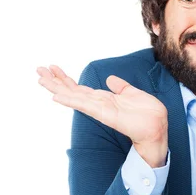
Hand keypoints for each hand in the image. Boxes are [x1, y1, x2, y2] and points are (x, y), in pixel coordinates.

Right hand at [36, 65, 167, 144]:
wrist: (157, 126)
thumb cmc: (147, 113)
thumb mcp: (133, 93)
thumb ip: (120, 87)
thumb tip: (110, 79)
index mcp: (104, 99)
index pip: (80, 88)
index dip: (66, 79)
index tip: (52, 68)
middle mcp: (98, 104)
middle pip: (72, 91)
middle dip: (55, 81)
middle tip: (38, 70)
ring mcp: (99, 109)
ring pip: (73, 97)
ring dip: (57, 88)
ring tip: (40, 79)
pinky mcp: (104, 114)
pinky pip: (84, 106)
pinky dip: (70, 100)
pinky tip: (56, 96)